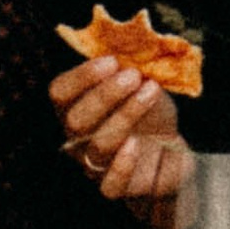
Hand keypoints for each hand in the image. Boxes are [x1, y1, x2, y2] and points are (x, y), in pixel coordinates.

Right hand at [49, 56, 186, 206]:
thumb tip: (133, 40)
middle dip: (106, 94)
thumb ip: (130, 65)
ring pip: (99, 146)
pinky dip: (123, 166)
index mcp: (75, 108)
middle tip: (133, 75)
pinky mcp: (117, 187)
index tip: (112, 61)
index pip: (59, 93)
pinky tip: (138, 144)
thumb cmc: (148, 111)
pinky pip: (109, 186)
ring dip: (126, 115)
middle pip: (76, 120)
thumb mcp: (141, 82)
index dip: (81, 76)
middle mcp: (78, 139)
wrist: (170, 147)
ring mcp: (95, 165)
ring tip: (150, 91)